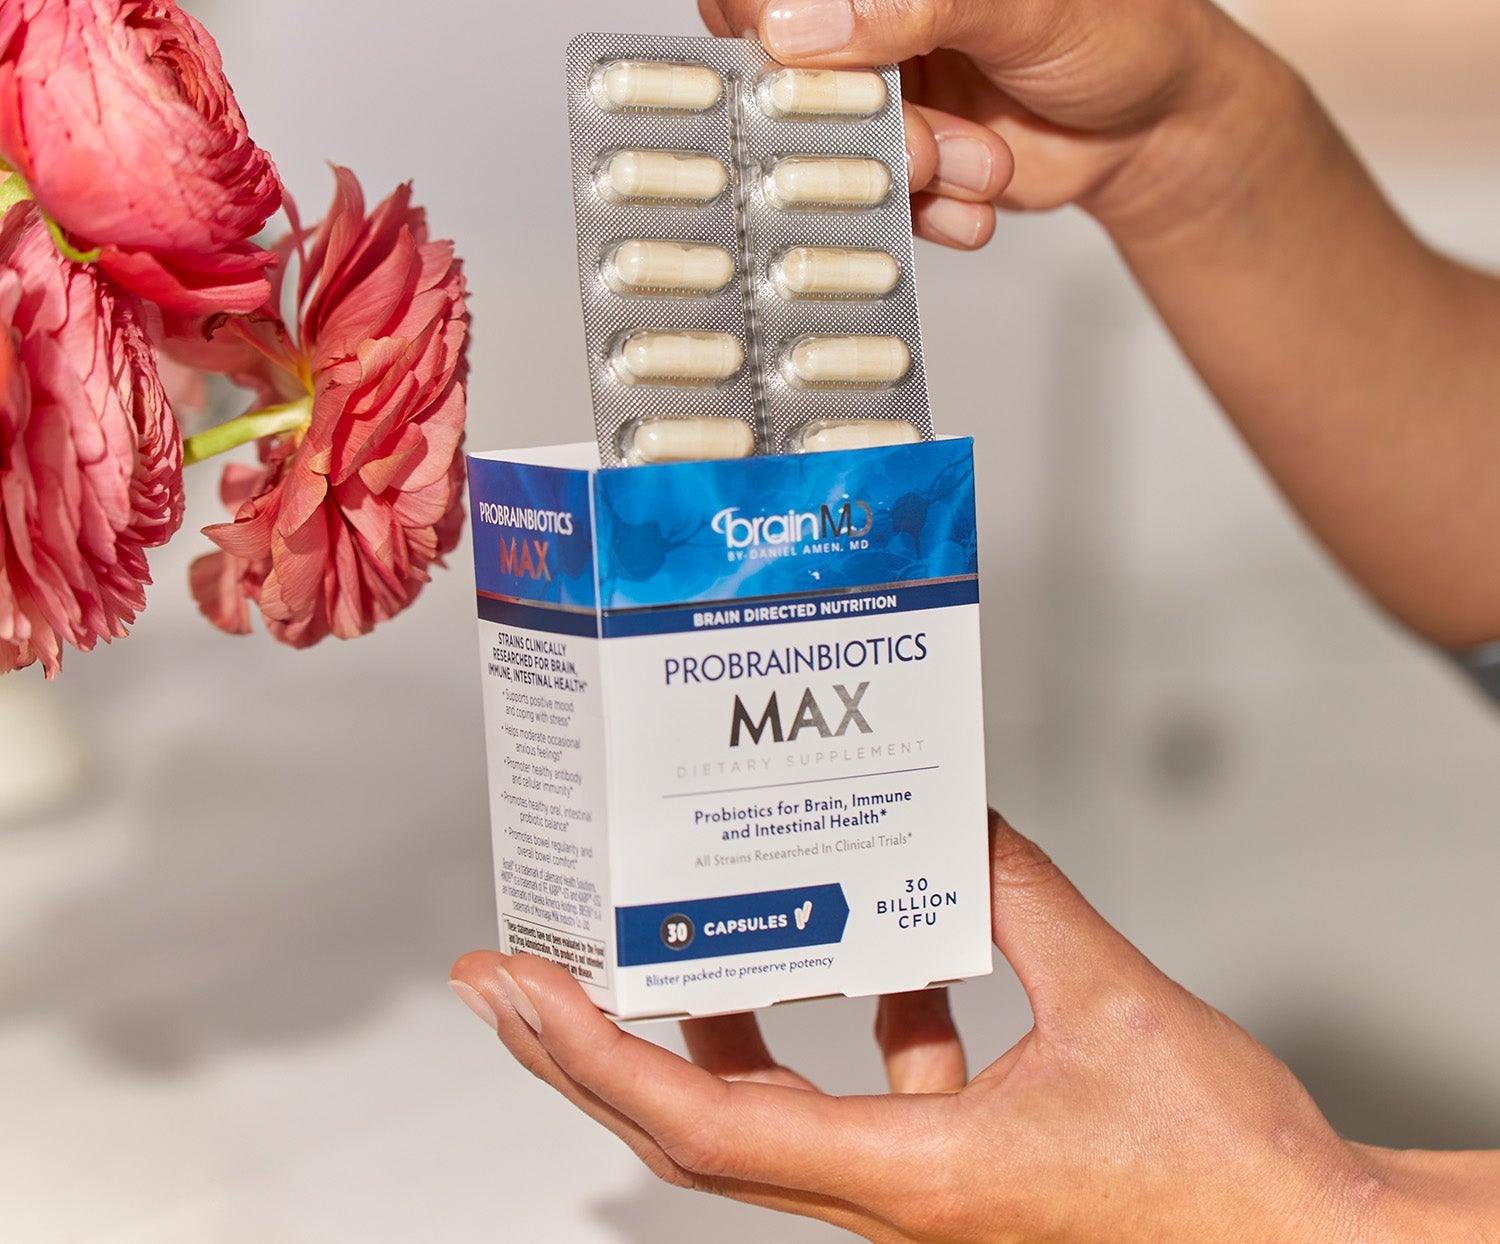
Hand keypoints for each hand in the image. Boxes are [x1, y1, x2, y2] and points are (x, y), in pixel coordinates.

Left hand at [450, 813, 1474, 1241]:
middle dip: (595, 1046)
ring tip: (684, 945)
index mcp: (906, 1178)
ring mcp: (913, 1196)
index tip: (516, 993)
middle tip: (528, 974)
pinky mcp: (955, 1177)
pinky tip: (885, 961)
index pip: (697, 1124)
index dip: (591, 1054)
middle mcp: (885, 1201)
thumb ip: (1017, 899)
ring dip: (714, 1031)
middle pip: (695, 1125)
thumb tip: (955, 822)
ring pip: (769, 1114)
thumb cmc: (1221, 1181)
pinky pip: (861, 1099)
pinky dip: (845, 1029)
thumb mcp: (1110, 1005)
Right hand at [651, 0, 1280, 253]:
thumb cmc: (1119, 13)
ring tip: (967, 161)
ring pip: (778, 109)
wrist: (1154, 117)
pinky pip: (820, 167)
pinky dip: (893, 198)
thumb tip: (795, 22)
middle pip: (736, 15)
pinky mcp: (854, 112)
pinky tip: (964, 190)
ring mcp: (839, 35)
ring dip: (876, 155)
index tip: (791, 44)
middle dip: (828, 94)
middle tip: (916, 134)